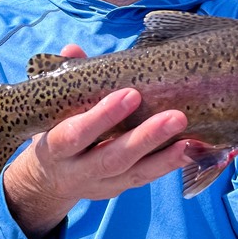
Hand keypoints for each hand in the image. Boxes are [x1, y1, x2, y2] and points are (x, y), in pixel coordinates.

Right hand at [2, 44, 191, 238]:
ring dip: (165, 158)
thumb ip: (65, 80)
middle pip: (112, 158)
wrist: (45, 181)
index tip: (130, 94)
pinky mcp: (118, 189)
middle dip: (144, 139)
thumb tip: (73, 49)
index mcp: (56, 148)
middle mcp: (77, 171)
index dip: (102, 117)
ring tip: (191, 139)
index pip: (76, 135)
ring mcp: (100, 184)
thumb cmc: (53, 131)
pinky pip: (145, 179)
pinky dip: (170, 166)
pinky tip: (192, 152)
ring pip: (134, 174)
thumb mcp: (49, 111)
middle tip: (175, 116)